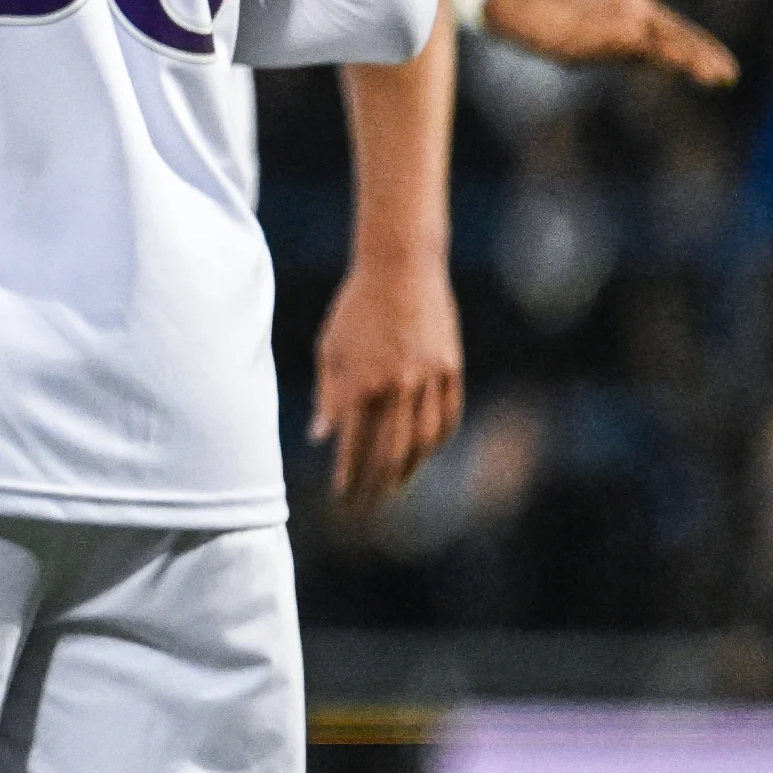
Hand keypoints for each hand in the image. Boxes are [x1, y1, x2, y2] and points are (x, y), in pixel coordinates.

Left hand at [309, 251, 462, 507]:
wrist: (401, 266)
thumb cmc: (356, 307)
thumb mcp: (330, 347)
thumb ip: (328, 395)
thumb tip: (321, 437)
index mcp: (361, 383)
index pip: (354, 446)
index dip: (349, 477)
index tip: (342, 497)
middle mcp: (396, 387)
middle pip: (389, 454)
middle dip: (376, 485)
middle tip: (366, 505)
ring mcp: (428, 379)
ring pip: (423, 442)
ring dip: (409, 471)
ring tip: (393, 486)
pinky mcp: (452, 368)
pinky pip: (447, 417)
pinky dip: (436, 441)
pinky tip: (425, 453)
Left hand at [483, 0, 739, 86]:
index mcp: (627, 1)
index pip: (674, 29)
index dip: (700, 46)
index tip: (728, 66)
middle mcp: (618, 25)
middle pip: (665, 46)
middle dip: (693, 60)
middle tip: (725, 76)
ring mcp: (596, 38)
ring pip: (642, 54)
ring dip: (669, 62)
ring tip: (700, 72)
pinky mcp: (572, 46)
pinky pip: (607, 51)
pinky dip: (630, 52)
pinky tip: (651, 51)